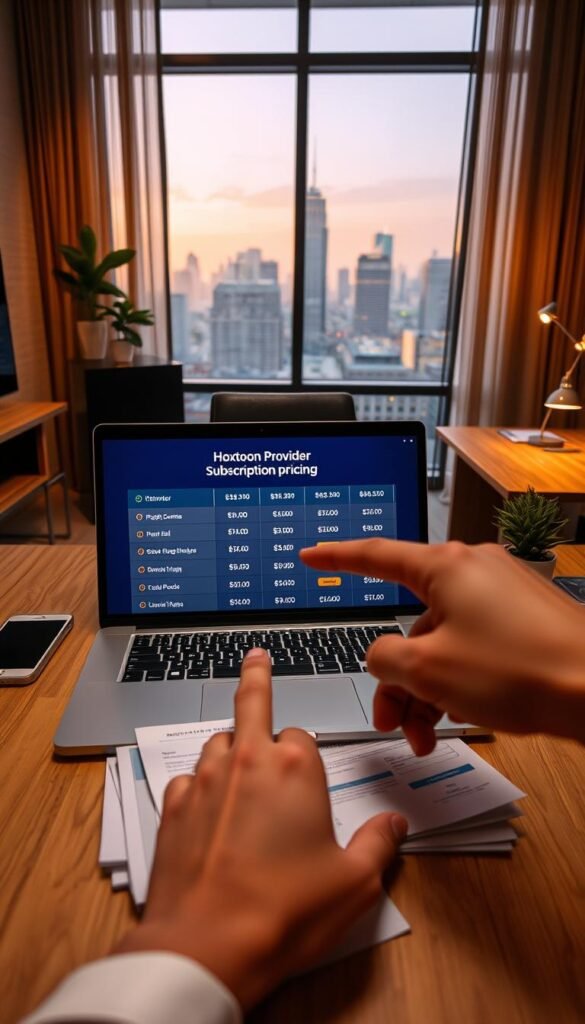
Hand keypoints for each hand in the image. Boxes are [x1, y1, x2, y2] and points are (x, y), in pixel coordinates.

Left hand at [116, 649, 406, 1008]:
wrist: (208, 945)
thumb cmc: (283, 912)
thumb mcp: (354, 882)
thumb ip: (379, 844)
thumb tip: (394, 825)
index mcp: (296, 768)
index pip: (305, 736)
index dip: (309, 756)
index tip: (312, 775)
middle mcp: (247, 762)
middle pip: (250, 702)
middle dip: (255, 677)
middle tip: (255, 659)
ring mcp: (204, 782)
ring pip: (217, 741)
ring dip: (230, 746)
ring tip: (239, 763)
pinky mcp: (171, 808)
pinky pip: (186, 780)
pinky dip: (197, 786)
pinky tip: (207, 810)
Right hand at [301, 540, 584, 751]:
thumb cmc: (524, 670)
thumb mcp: (429, 669)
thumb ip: (384, 658)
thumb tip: (382, 657)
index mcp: (447, 567)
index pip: (377, 556)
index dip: (337, 557)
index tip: (313, 553)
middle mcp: (475, 572)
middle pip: (412, 623)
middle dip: (397, 677)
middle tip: (392, 720)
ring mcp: (502, 596)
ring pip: (442, 641)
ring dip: (426, 689)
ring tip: (426, 734)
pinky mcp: (522, 621)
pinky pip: (472, 647)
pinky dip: (457, 680)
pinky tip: (458, 716)